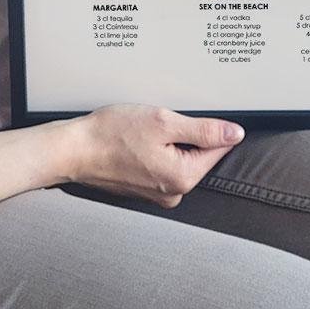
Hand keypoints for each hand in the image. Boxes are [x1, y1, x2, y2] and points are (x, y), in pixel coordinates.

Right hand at [67, 104, 244, 207]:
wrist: (74, 149)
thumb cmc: (112, 135)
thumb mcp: (163, 121)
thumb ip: (203, 129)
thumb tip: (234, 133)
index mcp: (183, 178)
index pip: (217, 149)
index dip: (210, 126)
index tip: (192, 114)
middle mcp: (173, 193)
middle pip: (199, 154)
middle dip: (186, 133)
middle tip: (161, 119)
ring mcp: (158, 193)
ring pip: (180, 157)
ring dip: (169, 140)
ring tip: (144, 130)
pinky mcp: (145, 188)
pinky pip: (163, 164)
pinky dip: (156, 149)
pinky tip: (137, 140)